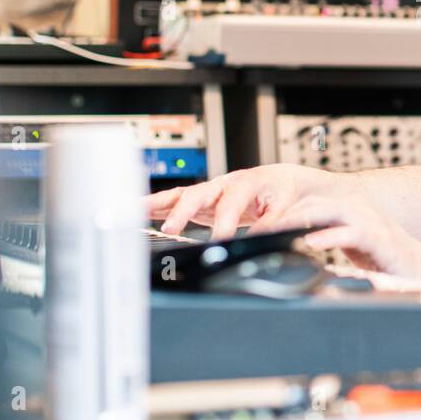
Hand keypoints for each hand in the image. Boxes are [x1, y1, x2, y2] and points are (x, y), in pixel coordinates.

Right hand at [146, 164, 334, 238]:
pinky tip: (141, 212)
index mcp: (247, 182)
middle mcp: (225, 183)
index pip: (231, 204)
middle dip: (183, 210)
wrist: (283, 179)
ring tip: (135, 211)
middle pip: (199, 193)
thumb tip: (258, 240)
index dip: (223, 223)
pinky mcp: (204, 200)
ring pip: (182, 194)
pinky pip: (178, 201)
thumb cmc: (283, 189)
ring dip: (159, 203)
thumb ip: (270, 224)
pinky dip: (159, 206)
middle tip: (170, 228)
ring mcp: (211, 190)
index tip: (218, 240)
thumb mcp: (285, 206)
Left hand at [258, 196, 420, 285]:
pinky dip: (330, 236)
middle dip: (285, 213)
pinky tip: (311, 242)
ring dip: (302, 219)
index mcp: (346, 213)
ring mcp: (368, 222)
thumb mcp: (349, 249)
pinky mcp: (380, 238)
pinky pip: (351, 232)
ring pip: (329, 210)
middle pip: (314, 202)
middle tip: (258, 227)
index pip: (308, 204)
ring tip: (277, 229)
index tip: (258, 225)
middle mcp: (356, 212)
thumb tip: (294, 250)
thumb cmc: (387, 259)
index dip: (282, 212)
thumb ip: (326, 242)